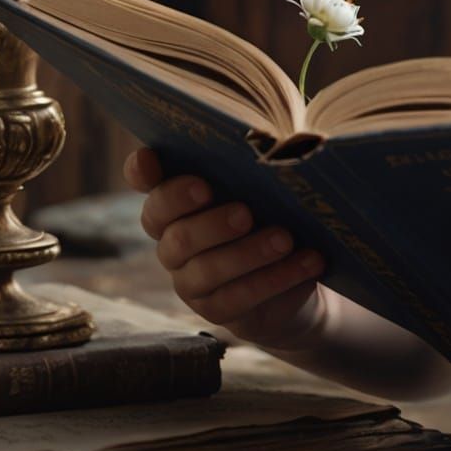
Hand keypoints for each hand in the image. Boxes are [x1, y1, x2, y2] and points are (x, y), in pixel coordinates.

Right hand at [124, 146, 329, 349]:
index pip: (150, 186)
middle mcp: (175, 242)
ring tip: (285, 239)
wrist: (297, 267)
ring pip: (206, 270)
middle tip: (245, 213)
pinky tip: (308, 261)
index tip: (151, 159)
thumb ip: (258, 163)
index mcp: (180, 203)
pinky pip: (239, 298)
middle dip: (211, 224)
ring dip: (249, 253)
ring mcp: (191, 280)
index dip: (142, 173)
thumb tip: (282, 139)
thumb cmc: (276, 207)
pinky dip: (276, 278)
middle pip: (176, 236)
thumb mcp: (268, 183)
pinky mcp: (217, 311)